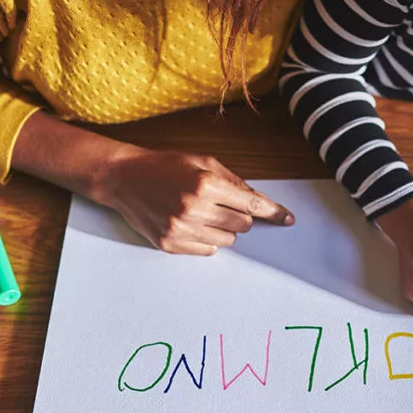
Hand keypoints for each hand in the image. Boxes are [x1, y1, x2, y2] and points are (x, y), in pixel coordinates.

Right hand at [97, 147, 293, 254]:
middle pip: (243, 224)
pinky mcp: (170, 244)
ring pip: (228, 240)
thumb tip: (259, 200)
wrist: (124, 178)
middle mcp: (194, 209)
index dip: (273, 212)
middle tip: (220, 203)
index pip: (251, 204)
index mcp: (205, 184)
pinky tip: (190, 223)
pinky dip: (206, 239)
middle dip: (239, 214)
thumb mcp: (203, 162)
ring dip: (223, 228)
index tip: (288, 219)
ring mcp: (180, 229)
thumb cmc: (165, 166)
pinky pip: (208, 250)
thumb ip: (234, 181)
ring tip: (202, 212)